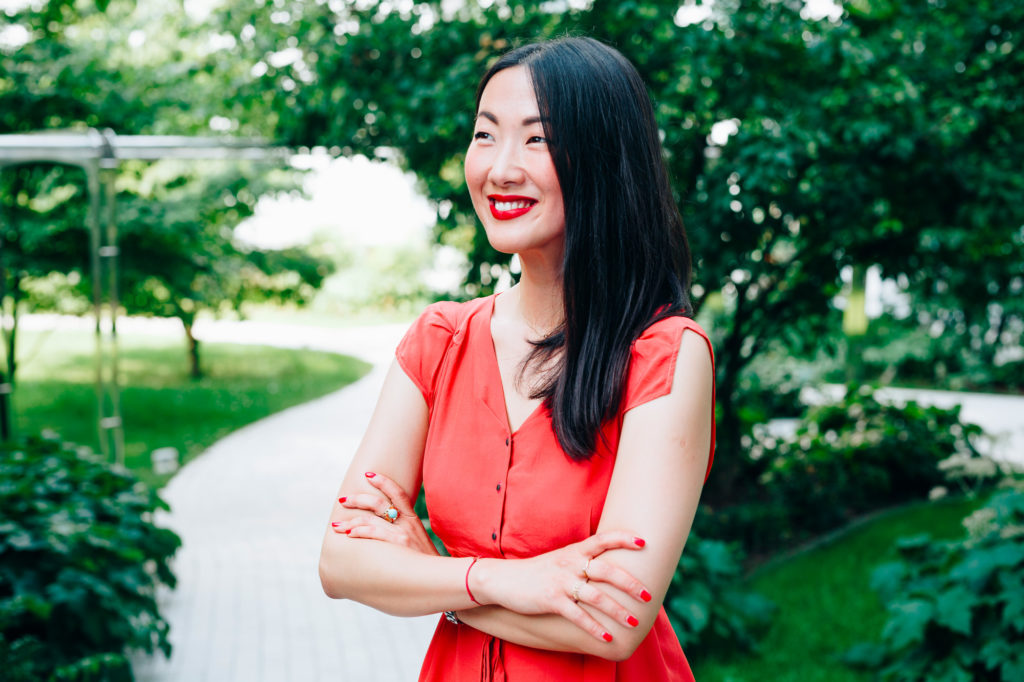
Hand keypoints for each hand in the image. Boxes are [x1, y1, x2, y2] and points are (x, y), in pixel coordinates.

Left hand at [331, 471, 438, 555]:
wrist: (439, 578)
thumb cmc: (425, 564)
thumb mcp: (418, 542)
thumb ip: (404, 532)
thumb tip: (383, 530)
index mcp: (413, 520)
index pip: (398, 492)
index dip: (383, 481)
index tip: (368, 474)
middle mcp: (407, 524)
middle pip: (378, 502)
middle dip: (357, 500)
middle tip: (343, 500)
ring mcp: (403, 534)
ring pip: (370, 519)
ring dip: (350, 521)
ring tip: (337, 525)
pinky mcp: (398, 545)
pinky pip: (373, 533)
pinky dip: (359, 531)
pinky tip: (349, 535)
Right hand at [472, 531, 651, 642]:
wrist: (504, 579)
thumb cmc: (539, 571)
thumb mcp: (562, 559)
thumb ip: (584, 560)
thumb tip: (611, 568)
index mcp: (574, 551)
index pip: (602, 539)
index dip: (623, 539)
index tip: (643, 542)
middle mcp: (570, 564)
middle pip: (606, 570)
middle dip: (629, 583)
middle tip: (648, 595)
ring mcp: (561, 582)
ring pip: (596, 596)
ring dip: (617, 611)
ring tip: (634, 622)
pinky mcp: (551, 600)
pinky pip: (577, 616)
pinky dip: (594, 628)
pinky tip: (607, 637)